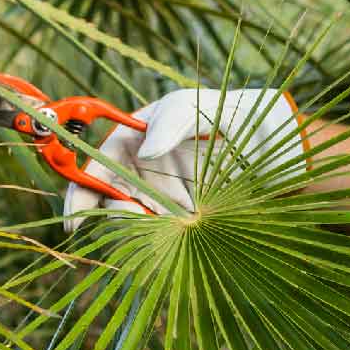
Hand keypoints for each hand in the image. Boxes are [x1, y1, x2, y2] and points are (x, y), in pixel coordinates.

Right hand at [61, 88, 308, 231]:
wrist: (272, 137)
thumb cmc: (226, 111)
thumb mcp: (197, 105)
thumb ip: (171, 120)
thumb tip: (147, 151)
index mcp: (134, 141)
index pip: (97, 167)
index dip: (81, 192)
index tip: (77, 220)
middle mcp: (143, 172)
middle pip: (111, 201)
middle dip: (114, 217)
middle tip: (136, 220)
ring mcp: (163, 197)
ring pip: (137, 223)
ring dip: (141, 234)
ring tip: (164, 229)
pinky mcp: (187, 219)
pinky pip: (165, 236)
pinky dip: (164, 244)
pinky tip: (176, 244)